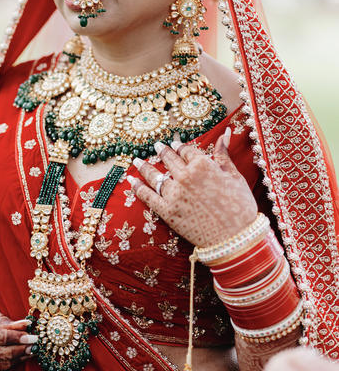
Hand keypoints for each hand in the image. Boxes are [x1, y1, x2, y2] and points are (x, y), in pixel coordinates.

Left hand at [129, 132, 257, 247]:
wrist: (235, 237)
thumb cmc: (240, 206)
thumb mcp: (234, 176)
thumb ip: (223, 154)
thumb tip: (226, 133)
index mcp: (203, 165)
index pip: (187, 151)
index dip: (180, 147)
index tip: (175, 144)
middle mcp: (185, 176)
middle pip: (170, 160)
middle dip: (162, 152)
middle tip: (157, 146)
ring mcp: (174, 194)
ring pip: (155, 176)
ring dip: (144, 167)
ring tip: (136, 161)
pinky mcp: (167, 211)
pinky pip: (147, 196)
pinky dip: (137, 187)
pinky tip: (131, 180)